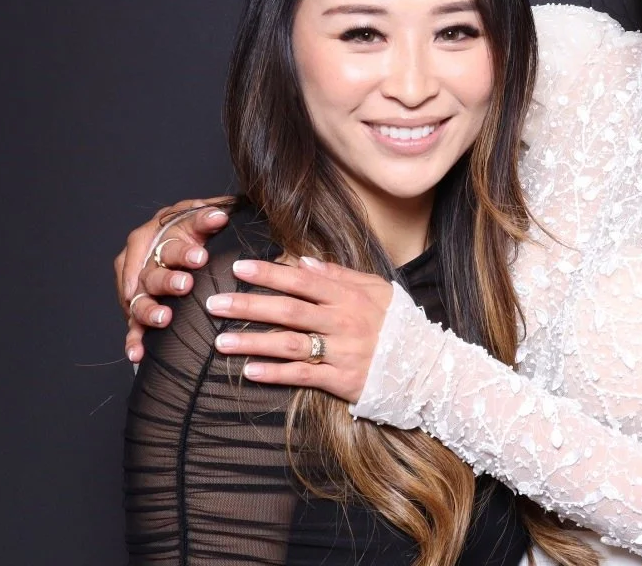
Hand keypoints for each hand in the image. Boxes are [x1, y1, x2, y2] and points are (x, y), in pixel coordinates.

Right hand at [116, 198, 232, 362]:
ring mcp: (139, 287)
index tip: (201, 257)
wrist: (194, 246)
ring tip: (164, 317)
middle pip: (151, 271)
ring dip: (149, 309)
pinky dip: (133, 340)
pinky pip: (132, 326)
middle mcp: (144, 260)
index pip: (165, 241)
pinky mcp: (138, 309)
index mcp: (157, 234)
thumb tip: (219, 215)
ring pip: (139, 299)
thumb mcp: (203, 216)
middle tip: (186, 285)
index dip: (181, 250)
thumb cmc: (197, 229)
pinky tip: (137, 353)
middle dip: (167, 280)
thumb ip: (208, 216)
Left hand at [206, 256, 394, 403]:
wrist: (426, 367)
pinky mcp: (341, 380)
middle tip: (214, 303)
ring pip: (290, 344)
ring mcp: (341, 352)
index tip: (239, 268)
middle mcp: (343, 322)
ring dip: (253, 343)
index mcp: (350, 297)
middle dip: (249, 306)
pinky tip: (249, 372)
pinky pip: (303, 376)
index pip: (303, 281)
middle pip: (288, 311)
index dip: (270, 274)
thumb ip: (341, 274)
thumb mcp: (377, 290)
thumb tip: (303, 260)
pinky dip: (275, 374)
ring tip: (220, 342)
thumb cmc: (399, 324)